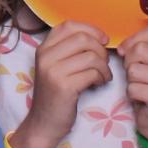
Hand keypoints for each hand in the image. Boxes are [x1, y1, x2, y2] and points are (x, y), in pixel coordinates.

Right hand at [14, 20, 110, 147]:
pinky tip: (99, 83)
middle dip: (100, 50)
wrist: (44, 122)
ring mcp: (53, 70)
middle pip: (83, 39)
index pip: (69, 25)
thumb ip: (69, 50)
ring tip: (102, 76)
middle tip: (103, 64)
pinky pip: (92, 73)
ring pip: (91, 56)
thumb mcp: (56, 66)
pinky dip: (102, 77)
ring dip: (104, 66)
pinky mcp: (64, 86)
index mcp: (43, 48)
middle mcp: (45, 56)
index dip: (90, 29)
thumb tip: (99, 37)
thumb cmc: (56, 93)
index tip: (102, 40)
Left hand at [118, 26, 147, 141]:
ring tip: (140, 85)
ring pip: (134, 69)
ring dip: (130, 79)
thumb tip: (122, 48)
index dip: (133, 39)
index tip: (128, 51)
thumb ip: (138, 47)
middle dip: (129, 62)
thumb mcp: (146, 62)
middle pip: (140, 49)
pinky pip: (133, 87)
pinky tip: (141, 97)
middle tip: (136, 74)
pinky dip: (131, 93)